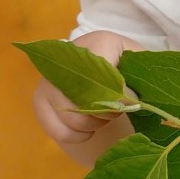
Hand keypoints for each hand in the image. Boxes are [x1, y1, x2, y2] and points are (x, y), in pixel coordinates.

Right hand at [32, 30, 132, 147]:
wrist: (104, 76)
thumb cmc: (128, 70)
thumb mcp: (140, 68)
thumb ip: (140, 79)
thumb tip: (132, 100)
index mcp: (99, 42)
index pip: (105, 72)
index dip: (120, 94)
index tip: (131, 102)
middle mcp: (66, 58)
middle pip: (87, 97)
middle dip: (108, 112)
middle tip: (118, 110)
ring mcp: (49, 80)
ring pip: (72, 117)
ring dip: (94, 124)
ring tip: (104, 116)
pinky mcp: (40, 101)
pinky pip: (58, 130)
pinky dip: (78, 136)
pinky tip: (89, 128)